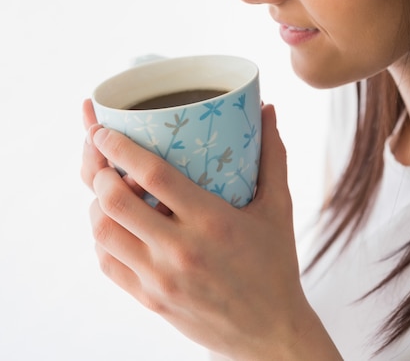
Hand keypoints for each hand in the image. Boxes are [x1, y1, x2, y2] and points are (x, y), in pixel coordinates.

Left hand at [81, 102, 340, 359]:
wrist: (270, 335)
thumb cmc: (275, 265)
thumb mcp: (279, 207)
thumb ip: (273, 155)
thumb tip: (269, 108)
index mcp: (212, 221)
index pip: (152, 174)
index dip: (119, 146)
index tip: (102, 129)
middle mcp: (181, 250)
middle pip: (115, 201)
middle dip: (97, 170)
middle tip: (100, 155)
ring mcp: (160, 279)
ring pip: (103, 232)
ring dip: (96, 203)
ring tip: (107, 187)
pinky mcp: (149, 301)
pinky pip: (107, 263)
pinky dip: (102, 237)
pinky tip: (115, 224)